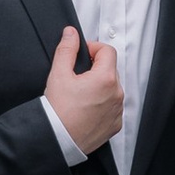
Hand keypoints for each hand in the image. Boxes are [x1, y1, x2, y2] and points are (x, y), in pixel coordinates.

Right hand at [45, 23, 123, 155]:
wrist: (57, 140)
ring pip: (112, 89)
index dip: (93, 48)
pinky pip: (113, 108)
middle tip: (77, 76)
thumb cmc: (57, 111)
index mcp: (106, 79)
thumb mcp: (59, 74)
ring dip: (100, 87)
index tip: (82, 55)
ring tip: (81, 94)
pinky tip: (86, 108)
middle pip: (111, 69)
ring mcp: (117, 111)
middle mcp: (117, 94)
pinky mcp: (115, 125)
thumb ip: (67, 50)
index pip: (107, 51)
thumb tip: (71, 34)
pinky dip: (103, 105)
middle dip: (96, 68)